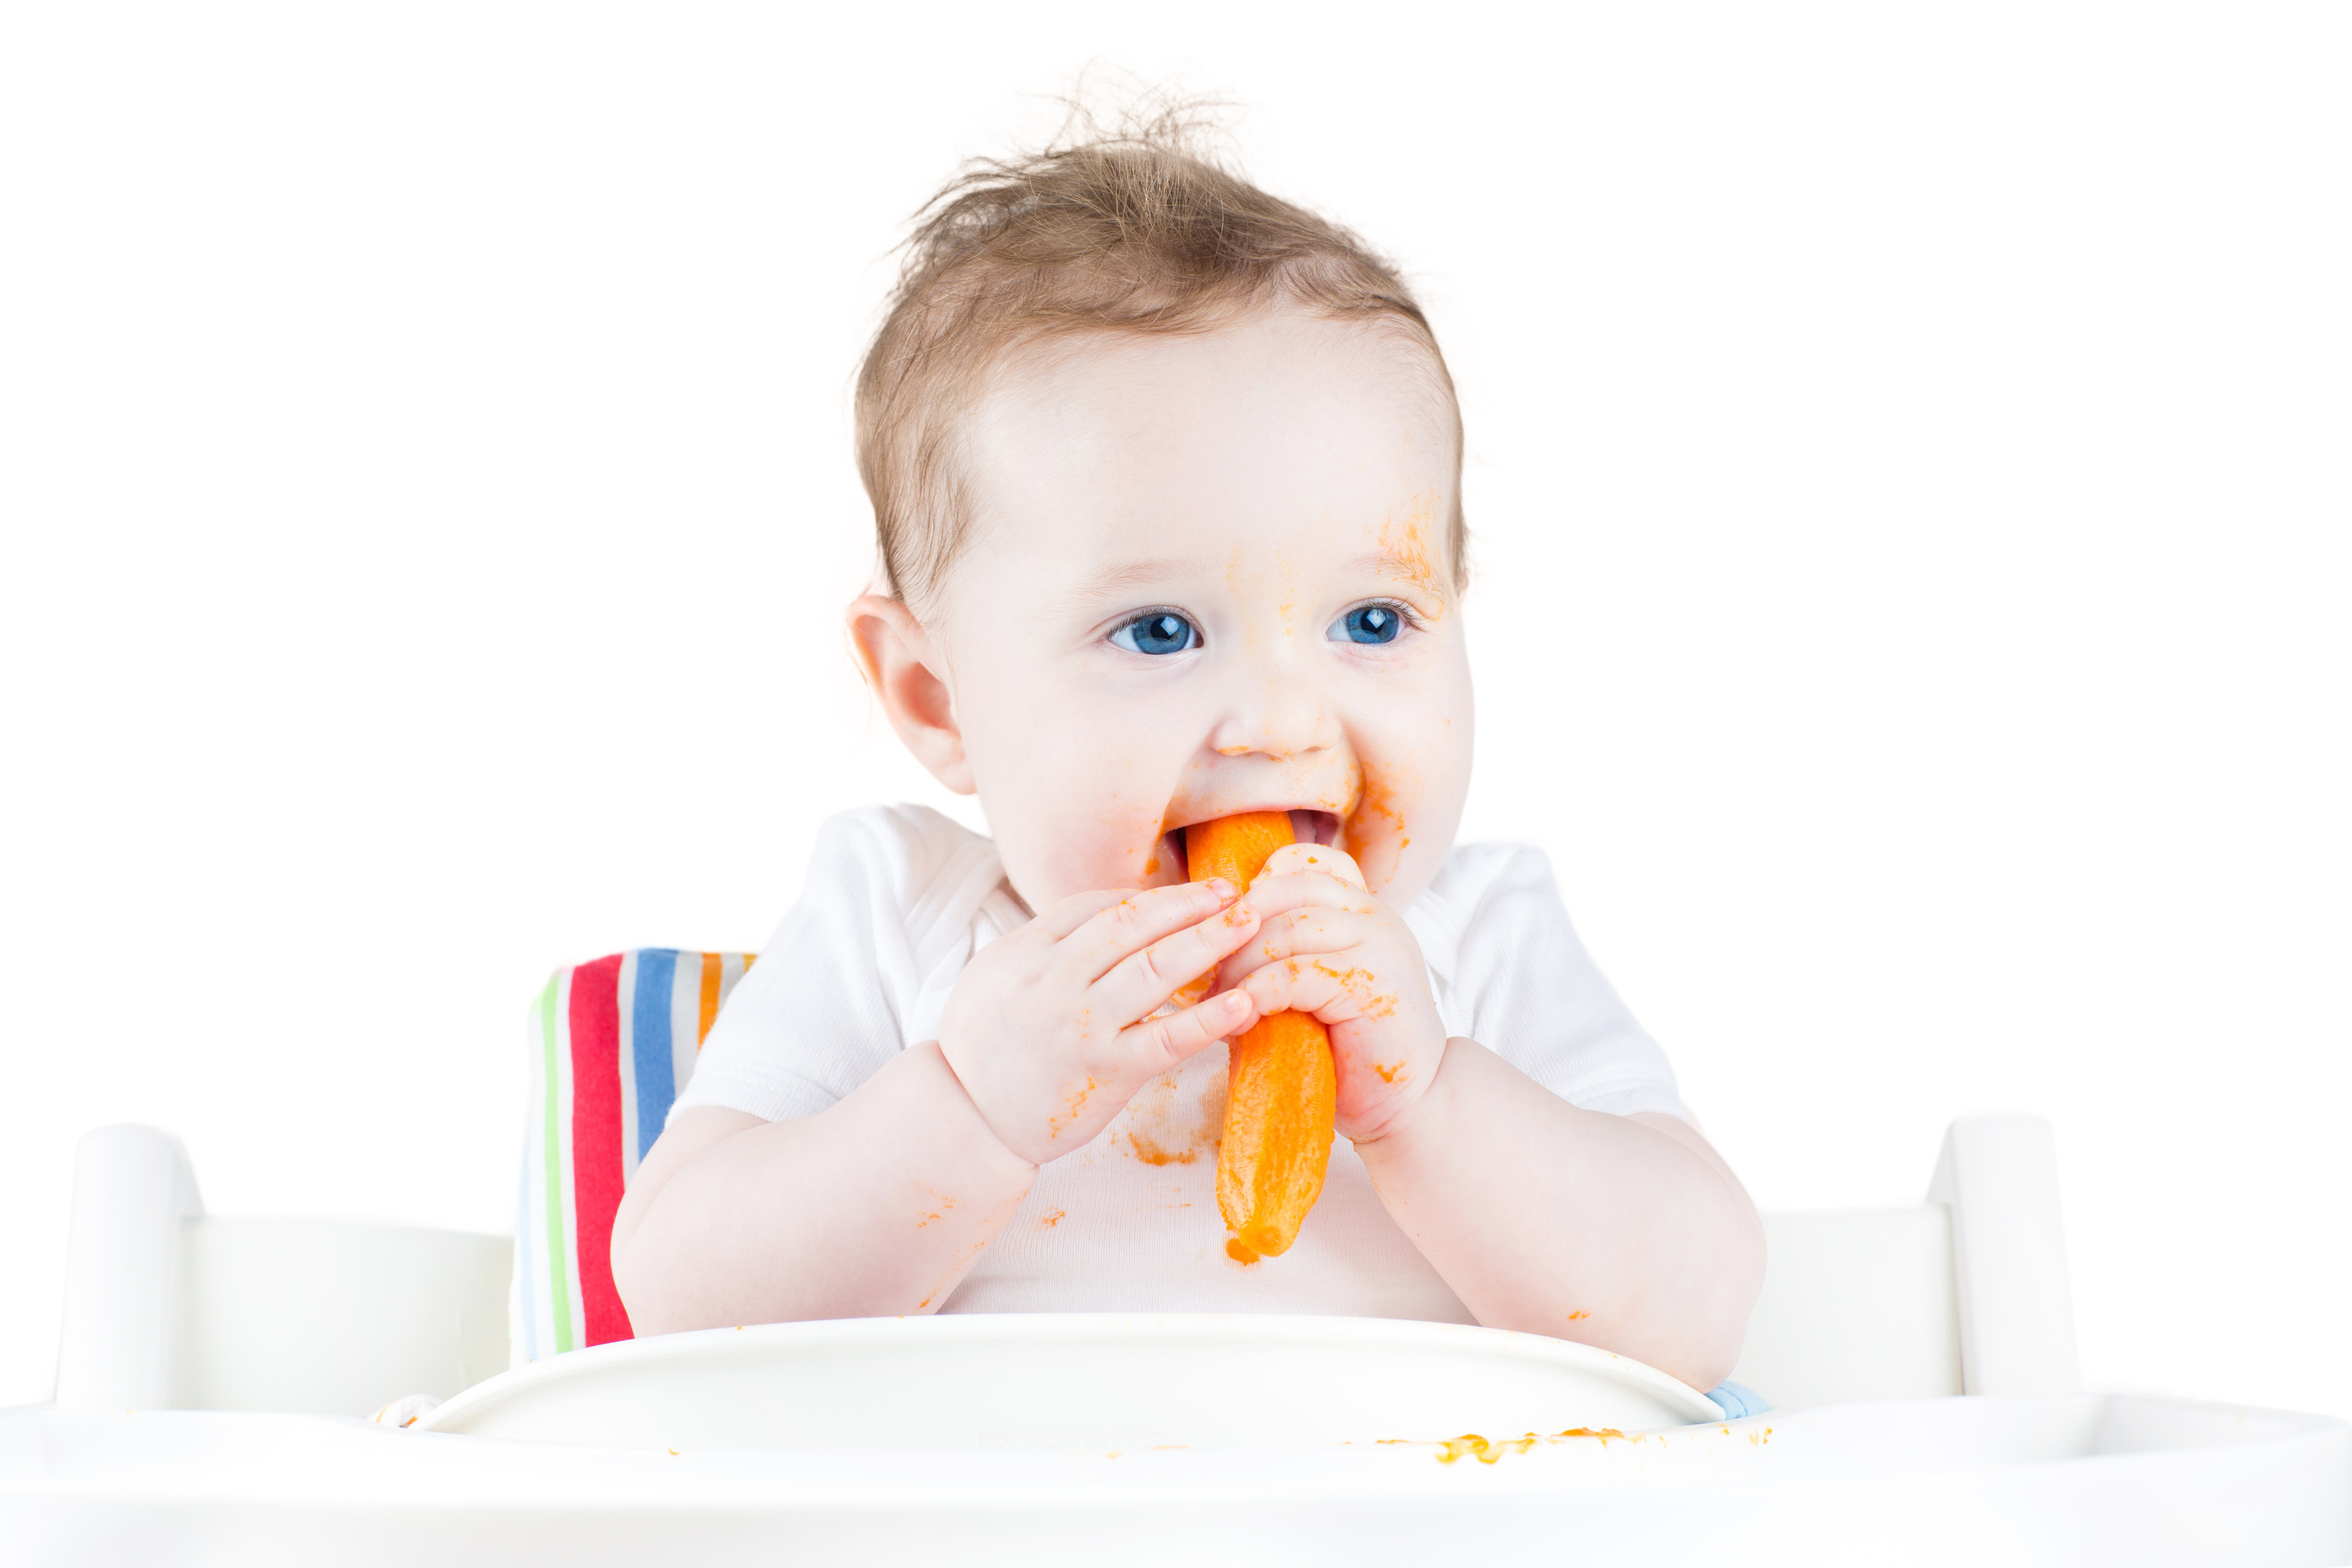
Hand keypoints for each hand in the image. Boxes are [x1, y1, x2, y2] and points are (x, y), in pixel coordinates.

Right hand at [937, 878, 1266, 1164]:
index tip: (1189, 894)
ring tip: (1249, 923)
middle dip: (1189, 903)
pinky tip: (1243, 1001)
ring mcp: (1084, 1024)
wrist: (965, 1120)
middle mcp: (1056, 978)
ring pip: (1156, 968)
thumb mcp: (996, 975)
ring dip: (1208, 940)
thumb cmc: (982, 1048)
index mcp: (1029, 950)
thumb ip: (1044, 943)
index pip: (1099, 906)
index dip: (1151, 897)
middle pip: (1135, 924)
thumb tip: (1100, 916)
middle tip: (1234, 891)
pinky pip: (1168, 1038)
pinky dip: (1209, 1018)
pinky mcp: (1107, 1070)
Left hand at [1216, 845, 1447, 1141]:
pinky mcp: (1369, 985)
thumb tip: (1214, 944)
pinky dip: (1257, 994)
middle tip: (1208, 970)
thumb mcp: (1320, 987)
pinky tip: (1242, 1020)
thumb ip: (1288, 954)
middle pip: (1288, 890)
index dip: (1257, 890)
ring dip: (1240, 966)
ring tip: (1218, 1001)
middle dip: (1237, 929)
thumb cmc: (1355, 1051)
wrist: (1414, 1104)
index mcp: (1364, 910)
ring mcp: (1378, 947)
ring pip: (1286, 930)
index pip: (1303, 866)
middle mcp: (1376, 917)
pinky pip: (1293, 974)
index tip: (1227, 934)